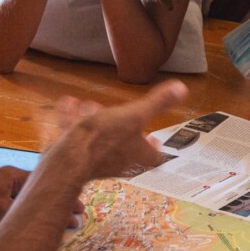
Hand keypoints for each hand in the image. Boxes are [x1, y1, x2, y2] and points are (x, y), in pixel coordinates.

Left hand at [0, 166, 84, 239]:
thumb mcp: (1, 211)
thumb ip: (27, 213)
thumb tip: (52, 217)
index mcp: (13, 175)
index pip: (46, 184)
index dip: (64, 196)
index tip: (79, 208)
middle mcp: (8, 181)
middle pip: (40, 192)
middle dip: (57, 204)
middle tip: (74, 217)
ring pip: (29, 202)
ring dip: (43, 212)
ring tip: (59, 223)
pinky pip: (17, 210)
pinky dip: (30, 217)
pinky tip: (34, 228)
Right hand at [54, 79, 187, 179]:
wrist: (67, 159)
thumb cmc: (104, 139)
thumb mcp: (135, 114)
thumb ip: (158, 103)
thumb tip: (182, 88)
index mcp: (136, 154)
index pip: (153, 157)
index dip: (155, 148)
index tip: (156, 140)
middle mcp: (117, 161)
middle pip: (124, 148)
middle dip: (121, 128)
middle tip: (121, 116)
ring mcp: (93, 161)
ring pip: (97, 140)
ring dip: (95, 121)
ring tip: (90, 106)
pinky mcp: (72, 158)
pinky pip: (74, 136)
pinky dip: (73, 120)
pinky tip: (68, 104)